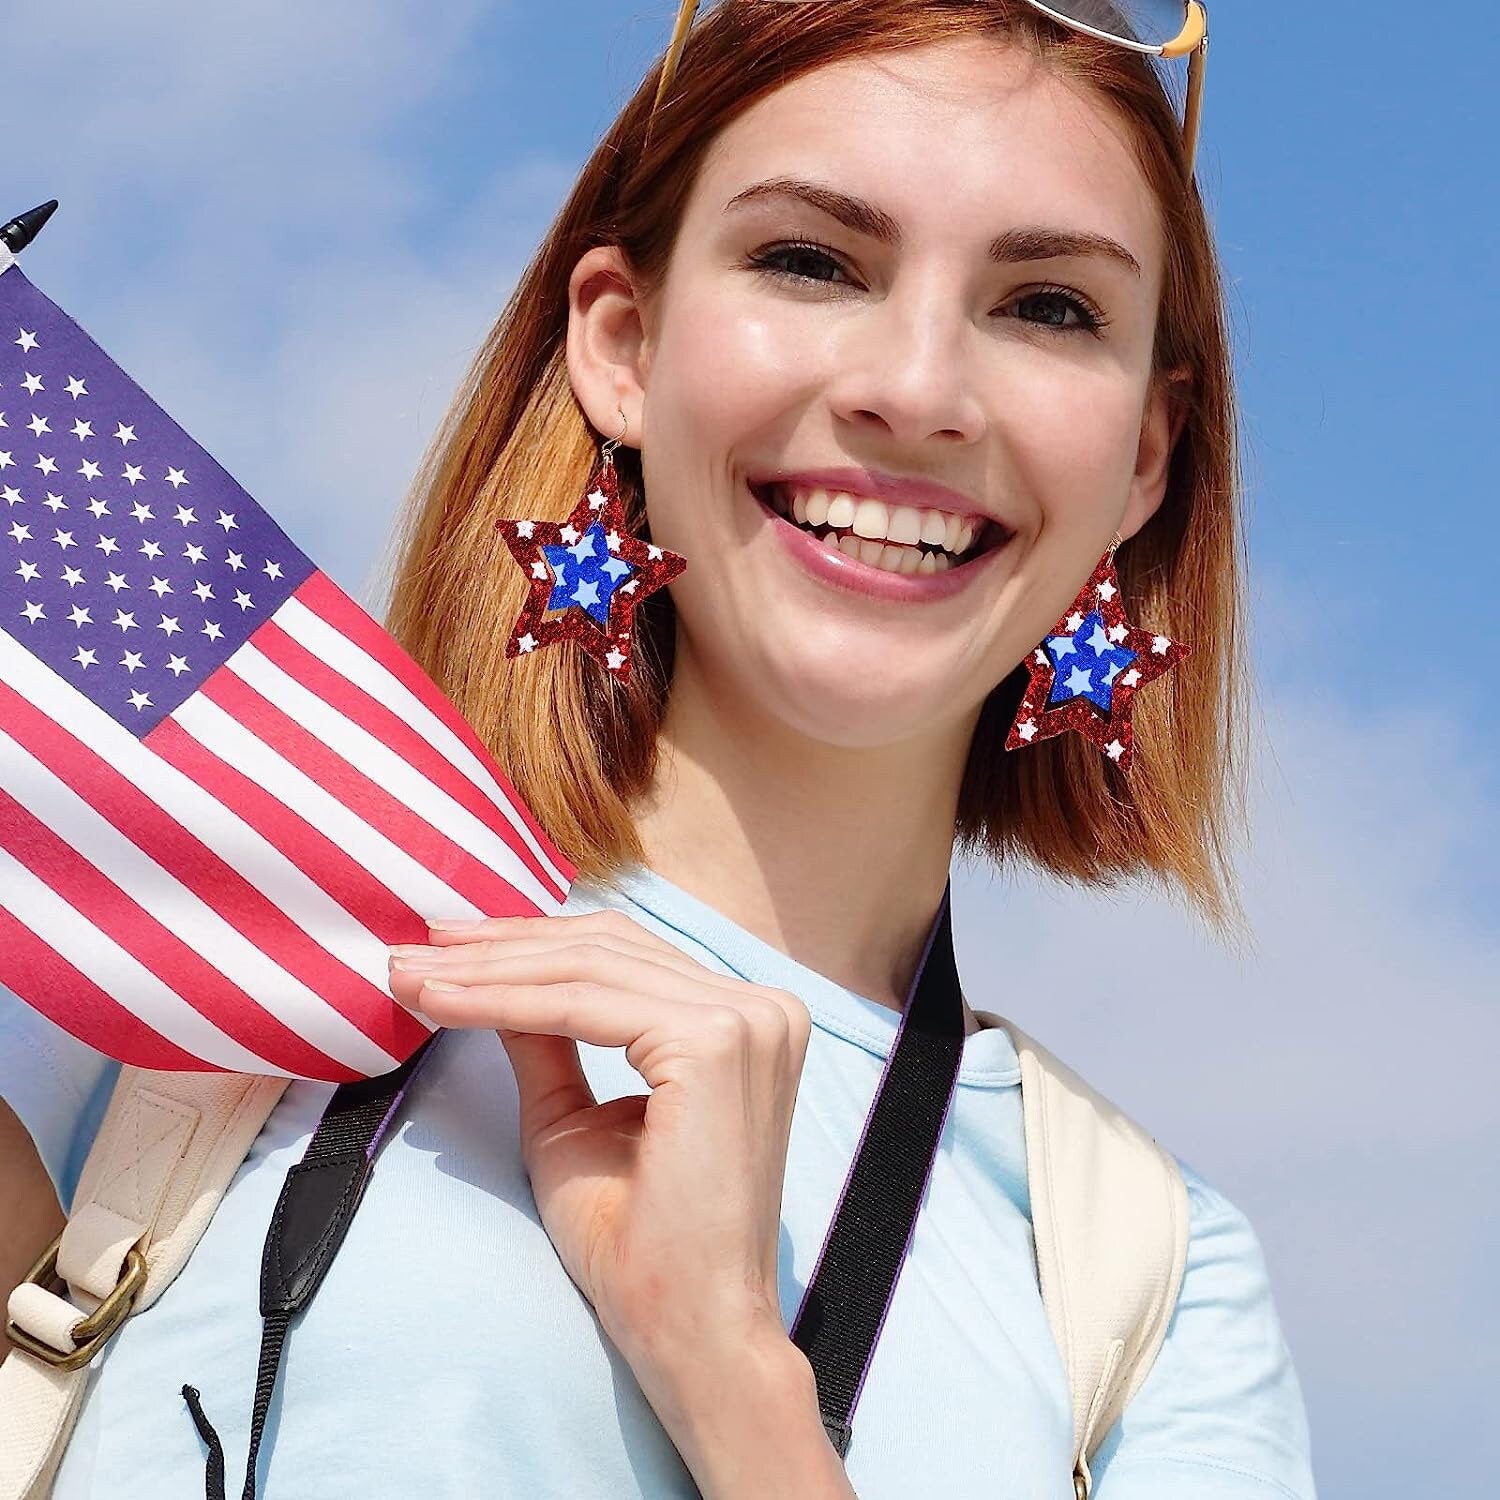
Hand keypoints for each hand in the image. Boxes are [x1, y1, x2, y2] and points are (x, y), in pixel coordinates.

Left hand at [386, 908, 812, 1376]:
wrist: (688, 1328)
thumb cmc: (641, 1245)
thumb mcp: (574, 1120)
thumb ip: (546, 1042)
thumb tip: (492, 975)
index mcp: (744, 1021)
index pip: (622, 956)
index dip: (529, 945)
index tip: (445, 952)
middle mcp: (761, 1008)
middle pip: (604, 948)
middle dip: (499, 946)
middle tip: (413, 953)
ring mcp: (745, 1021)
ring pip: (588, 968)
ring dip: (489, 967)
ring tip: (414, 975)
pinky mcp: (714, 1043)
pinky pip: (583, 1007)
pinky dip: (504, 1000)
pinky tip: (444, 1004)